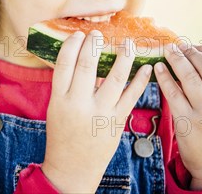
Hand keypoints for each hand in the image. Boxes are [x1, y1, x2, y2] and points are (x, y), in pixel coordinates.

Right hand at [41, 30, 152, 192]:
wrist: (72, 168)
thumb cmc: (62, 134)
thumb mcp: (56, 108)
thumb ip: (67, 86)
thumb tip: (81, 56)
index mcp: (59, 99)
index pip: (64, 64)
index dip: (72, 46)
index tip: (78, 35)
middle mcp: (79, 104)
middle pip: (87, 66)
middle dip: (94, 45)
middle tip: (98, 34)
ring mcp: (100, 113)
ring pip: (114, 78)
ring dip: (123, 57)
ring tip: (127, 43)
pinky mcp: (117, 122)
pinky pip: (131, 96)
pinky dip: (140, 80)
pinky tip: (146, 67)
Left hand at [155, 43, 201, 189]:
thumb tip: (194, 59)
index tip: (192, 45)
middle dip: (189, 51)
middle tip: (176, 45)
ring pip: (189, 76)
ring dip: (175, 59)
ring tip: (166, 51)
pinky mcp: (186, 121)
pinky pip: (173, 93)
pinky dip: (164, 77)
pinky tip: (158, 69)